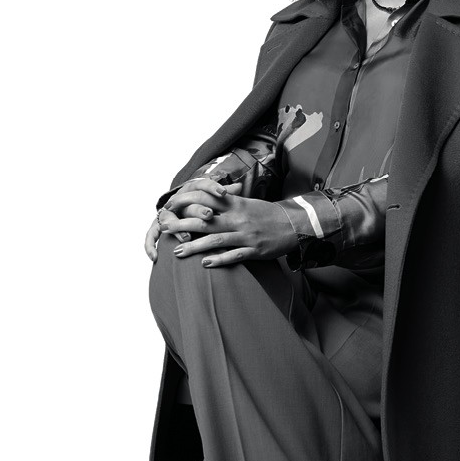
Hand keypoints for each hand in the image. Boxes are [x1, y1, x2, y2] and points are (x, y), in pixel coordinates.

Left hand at [157, 184, 298, 265]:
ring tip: (178, 251)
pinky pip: (234, 256)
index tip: (170, 207)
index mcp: (235, 204)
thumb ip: (228, 201)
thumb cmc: (268, 213)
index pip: (206, 199)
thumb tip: (209, 196)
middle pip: (205, 220)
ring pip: (216, 240)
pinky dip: (219, 260)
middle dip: (182, 225)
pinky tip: (205, 264)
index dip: (186, 202)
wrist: (295, 223)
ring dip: (195, 246)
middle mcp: (238, 218)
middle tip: (164, 230)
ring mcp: (246, 235)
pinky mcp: (255, 250)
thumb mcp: (248, 202)